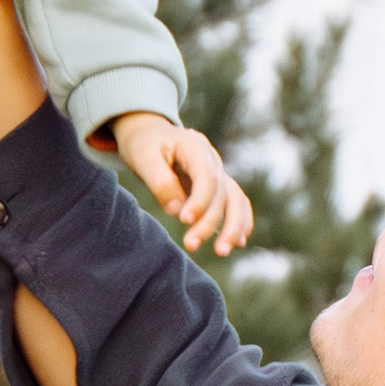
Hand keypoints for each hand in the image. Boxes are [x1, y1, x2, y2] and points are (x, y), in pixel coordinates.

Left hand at [112, 113, 252, 255]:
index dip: (200, 201)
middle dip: (210, 222)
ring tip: (223, 251)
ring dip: (233, 227)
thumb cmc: (144, 144)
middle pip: (221, 193)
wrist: (151, 134)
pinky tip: (239, 243)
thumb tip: (177, 210)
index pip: (206, 177)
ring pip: (236, 200)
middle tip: (190, 245)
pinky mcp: (217, 186)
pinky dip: (241, 221)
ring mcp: (218, 173)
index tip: (184, 220)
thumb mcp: (143, 157)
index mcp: (195, 147)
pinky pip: (236, 202)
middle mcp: (213, 160)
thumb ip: (160, 181)